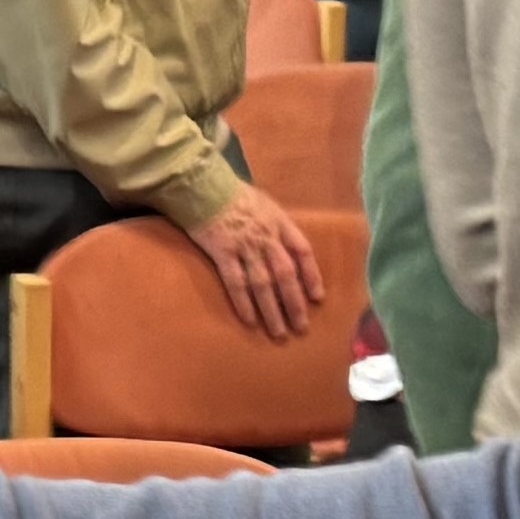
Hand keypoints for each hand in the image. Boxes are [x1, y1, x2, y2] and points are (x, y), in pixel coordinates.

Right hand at [184, 183, 326, 345]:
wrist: (202, 186)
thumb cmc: (234, 194)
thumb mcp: (265, 204)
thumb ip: (277, 225)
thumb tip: (288, 248)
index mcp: (280, 223)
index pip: (303, 252)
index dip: (312, 276)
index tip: (317, 298)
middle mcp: (266, 237)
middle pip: (286, 275)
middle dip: (295, 303)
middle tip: (301, 328)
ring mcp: (244, 246)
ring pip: (263, 284)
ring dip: (272, 310)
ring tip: (278, 332)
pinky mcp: (222, 253)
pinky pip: (236, 283)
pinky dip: (244, 303)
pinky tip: (250, 320)